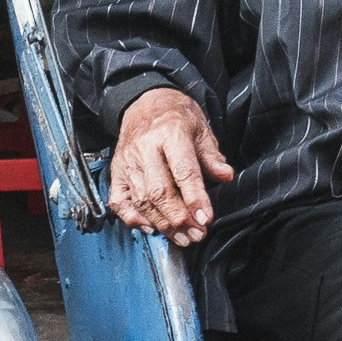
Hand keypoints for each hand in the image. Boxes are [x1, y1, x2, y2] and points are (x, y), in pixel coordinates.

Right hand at [108, 87, 234, 247]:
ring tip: (183, 237)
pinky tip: (150, 228)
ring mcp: (127, 162)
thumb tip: (225, 176)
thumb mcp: (201, 129)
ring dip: (163, 224)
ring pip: (142, 201)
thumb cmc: (175, 117)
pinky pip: (119, 202)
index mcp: (169, 134)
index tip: (206, 219)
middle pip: (160, 191)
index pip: (183, 172)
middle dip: (180, 218)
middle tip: (197, 234)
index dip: (195, 198)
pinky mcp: (116, 173)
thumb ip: (211, 156)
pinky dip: (133, 219)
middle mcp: (145, 149)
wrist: (144, 103)